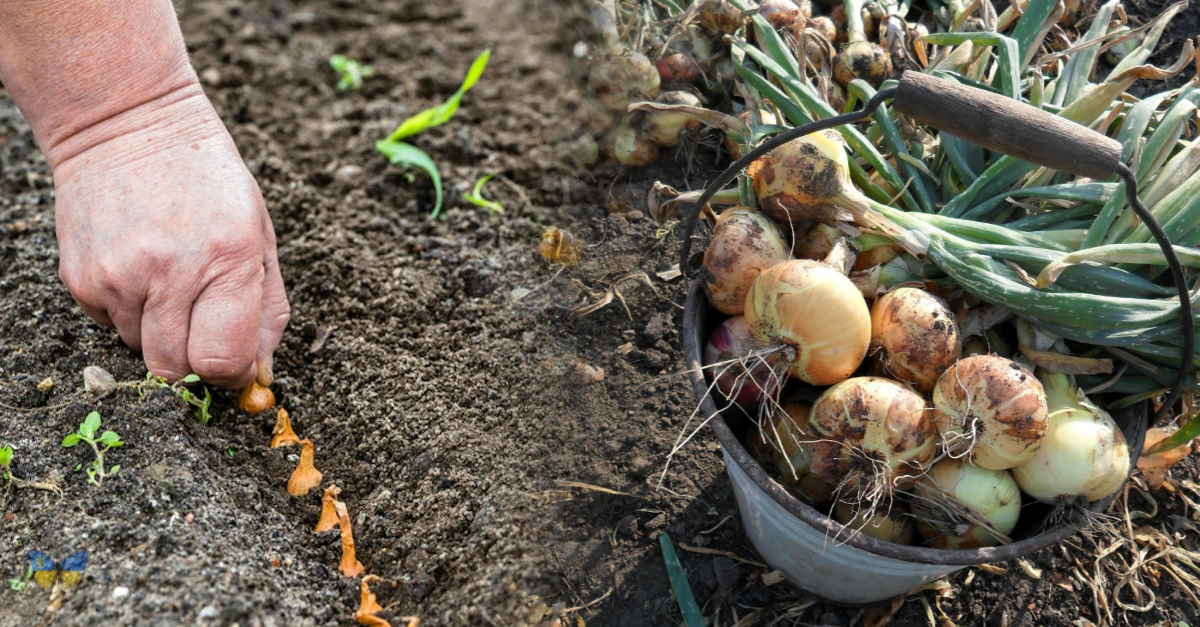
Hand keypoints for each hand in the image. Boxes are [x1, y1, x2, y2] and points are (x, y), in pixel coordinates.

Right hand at [52, 89, 289, 387]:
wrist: (125, 121)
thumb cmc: (208, 178)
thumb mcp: (259, 233)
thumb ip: (269, 309)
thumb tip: (261, 373)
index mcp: (228, 259)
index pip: (222, 362)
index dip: (233, 374)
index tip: (237, 362)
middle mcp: (169, 273)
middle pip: (177, 372)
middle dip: (197, 363)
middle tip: (206, 327)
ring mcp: (118, 278)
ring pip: (144, 352)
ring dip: (164, 334)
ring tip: (172, 280)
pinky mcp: (81, 280)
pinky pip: (112, 327)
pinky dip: (131, 313)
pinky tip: (140, 267)